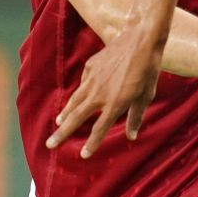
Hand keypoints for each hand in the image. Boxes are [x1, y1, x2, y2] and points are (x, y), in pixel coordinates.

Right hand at [47, 23, 164, 158]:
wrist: (139, 41)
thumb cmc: (147, 70)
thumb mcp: (145, 96)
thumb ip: (136, 117)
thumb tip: (132, 136)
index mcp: (115, 104)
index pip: (99, 129)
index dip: (92, 144)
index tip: (83, 155)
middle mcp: (99, 94)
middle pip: (76, 118)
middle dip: (62, 133)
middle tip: (50, 144)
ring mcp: (92, 79)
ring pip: (74, 101)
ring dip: (65, 114)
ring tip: (58, 123)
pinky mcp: (90, 67)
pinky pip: (83, 84)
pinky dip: (80, 93)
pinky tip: (79, 98)